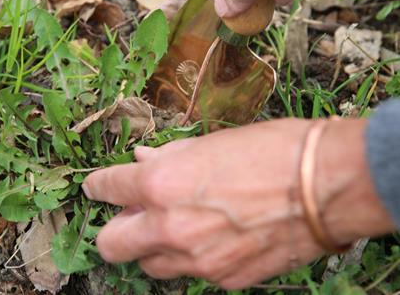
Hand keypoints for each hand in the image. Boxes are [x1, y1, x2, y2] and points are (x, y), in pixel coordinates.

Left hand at [83, 118, 393, 289]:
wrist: (324, 185)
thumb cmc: (271, 150)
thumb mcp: (214, 142)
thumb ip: (171, 157)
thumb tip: (143, 158)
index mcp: (163, 184)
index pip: (110, 187)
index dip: (98, 185)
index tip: (96, 186)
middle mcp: (171, 227)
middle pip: (113, 243)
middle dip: (116, 228)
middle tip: (135, 213)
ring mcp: (197, 260)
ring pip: (150, 265)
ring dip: (153, 245)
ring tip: (177, 225)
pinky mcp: (225, 279)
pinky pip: (192, 273)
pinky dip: (191, 256)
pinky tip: (214, 236)